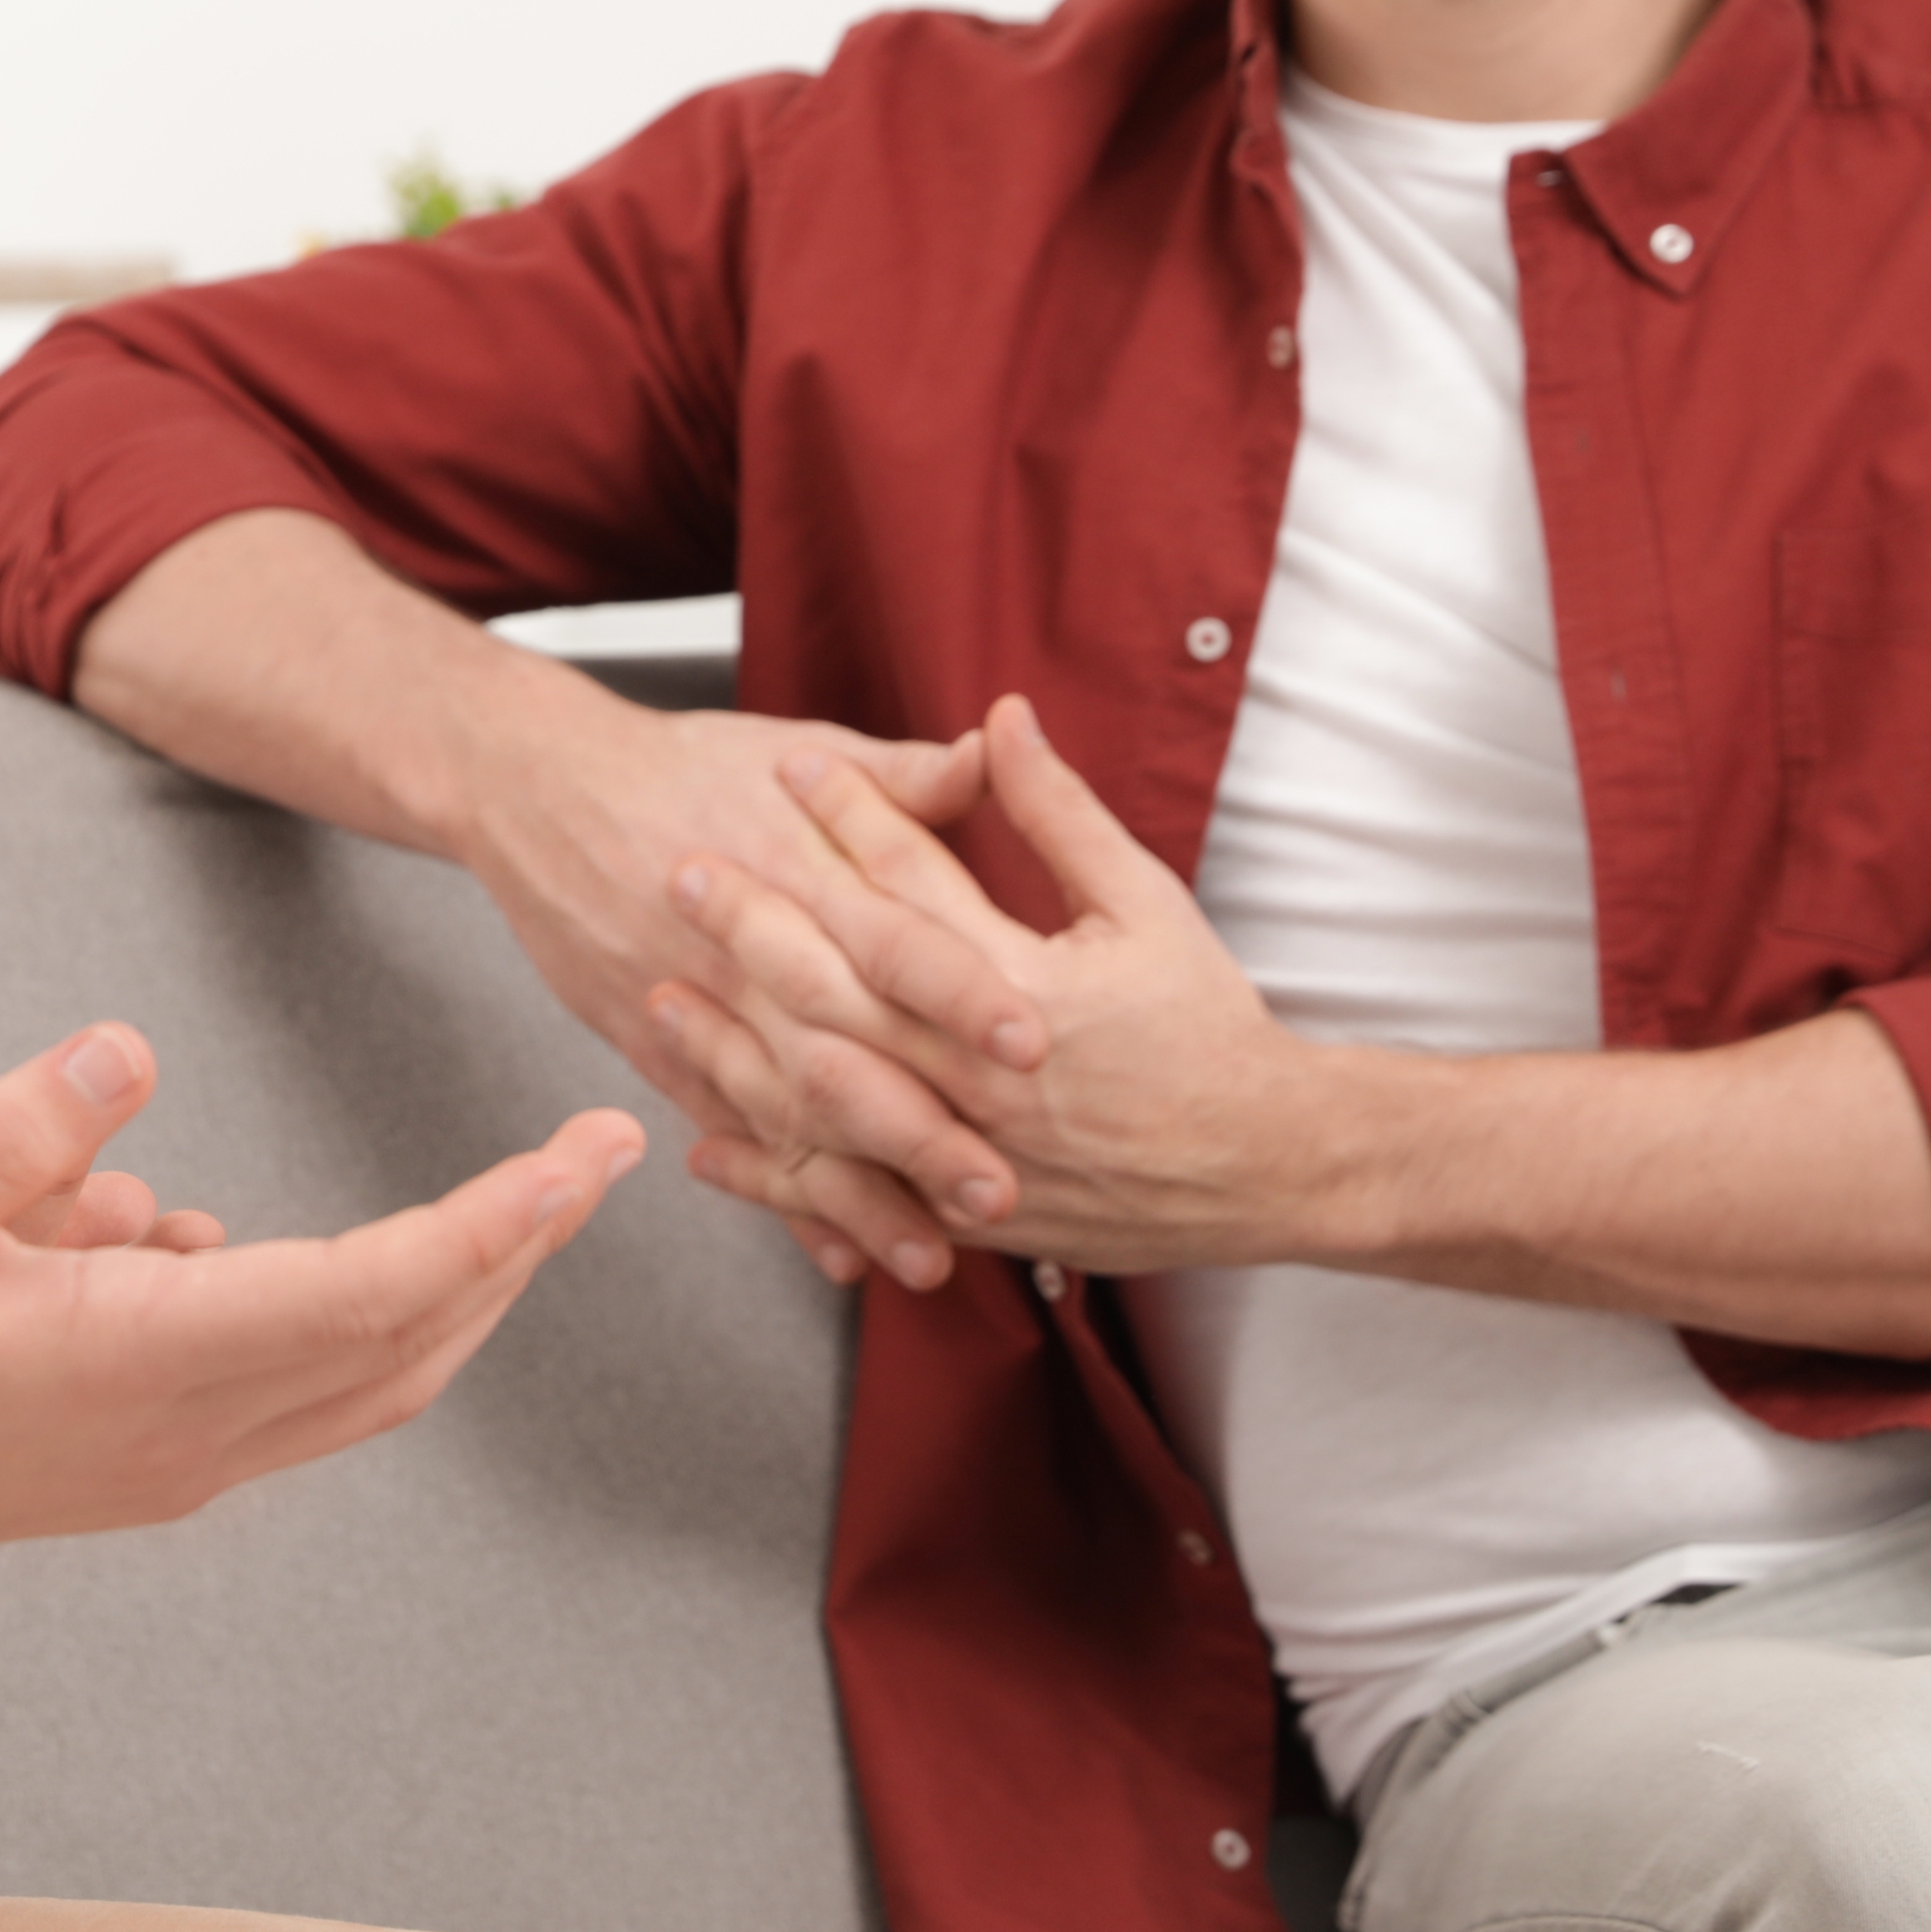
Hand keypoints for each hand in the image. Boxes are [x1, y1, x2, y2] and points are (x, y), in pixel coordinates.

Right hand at [0, 1021, 646, 1603]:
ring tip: (530, 1202)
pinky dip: (390, 1326)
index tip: (581, 1159)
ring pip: (377, 1384)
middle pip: (410, 1343)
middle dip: (518, 1247)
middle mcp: (185, 1431)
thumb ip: (13, 1134)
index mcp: (137, 1364)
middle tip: (602, 1153)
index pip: (368, 1291)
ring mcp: (177, 1463)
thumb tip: (128, 1045)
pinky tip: (391, 1263)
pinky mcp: (155, 1466)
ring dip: (466, 1293)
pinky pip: (321, 1398)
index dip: (490, 1224)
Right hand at [449, 691, 989, 1290]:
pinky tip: (837, 1251)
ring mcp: (702, 1013)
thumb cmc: (683, 766)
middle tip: (1002, 1194)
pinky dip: (781, 1197)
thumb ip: (899, 774)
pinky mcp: (659, 1052)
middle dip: (924, 1133)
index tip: (1032, 1044)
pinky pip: (730, 1137)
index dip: (962, 993)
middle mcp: (753, 957)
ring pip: (790, 1120)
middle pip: (847, 1056)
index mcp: (800, 872)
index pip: (894, 941)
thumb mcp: (796, 750)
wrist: (540, 789)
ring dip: (862, 1195)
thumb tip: (988, 756)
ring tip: (934, 1257)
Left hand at [649, 693, 1335, 1281]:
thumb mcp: (1146, 904)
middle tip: (684, 868)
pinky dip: (774, 1173)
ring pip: (826, 1099)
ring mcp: (968, 1152)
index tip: (790, 764)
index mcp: (1028, 989)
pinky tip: (708, 1142)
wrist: (1267, 1163)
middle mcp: (985, 1076)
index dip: (849, 818)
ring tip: (663, 996)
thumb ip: (1061, 815)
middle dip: (754, 926)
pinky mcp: (963, 1213)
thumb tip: (1002, 719)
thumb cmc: (1211, 1029)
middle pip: (844, 990)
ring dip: (737, 1048)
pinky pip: (849, 1194)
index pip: (914, 888)